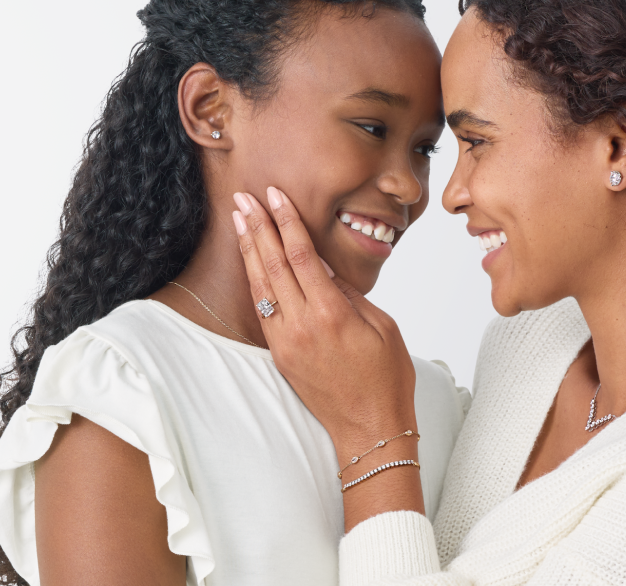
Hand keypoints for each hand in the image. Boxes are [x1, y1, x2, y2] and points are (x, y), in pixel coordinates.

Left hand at [230, 188, 418, 461]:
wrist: (370, 429)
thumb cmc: (387, 378)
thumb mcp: (382, 326)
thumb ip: (349, 293)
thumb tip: (321, 266)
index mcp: (331, 314)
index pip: (302, 256)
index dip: (287, 222)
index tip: (276, 197)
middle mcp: (302, 326)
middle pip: (273, 265)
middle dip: (258, 227)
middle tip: (244, 198)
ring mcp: (286, 342)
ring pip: (261, 286)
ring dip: (249, 250)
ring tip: (238, 220)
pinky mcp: (280, 356)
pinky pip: (263, 310)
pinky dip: (256, 281)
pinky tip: (252, 262)